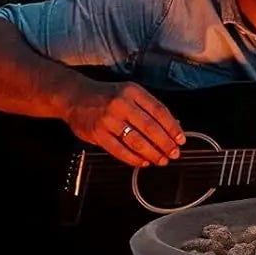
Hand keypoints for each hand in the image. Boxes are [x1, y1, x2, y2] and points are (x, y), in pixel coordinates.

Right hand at [68, 79, 184, 167]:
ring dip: (153, 153)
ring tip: (161, 160)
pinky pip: (120, 150)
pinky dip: (134, 158)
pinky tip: (143, 162)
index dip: (173, 128)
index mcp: (133, 92)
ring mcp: (108, 119)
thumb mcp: (130, 94)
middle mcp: (121, 104)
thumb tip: (175, 126)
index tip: (181, 140)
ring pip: (137, 141)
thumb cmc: (107, 96)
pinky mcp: (98, 133)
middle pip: (150, 128)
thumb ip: (150, 109)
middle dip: (165, 144)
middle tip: (174, 154)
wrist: (74, 96)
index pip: (159, 111)